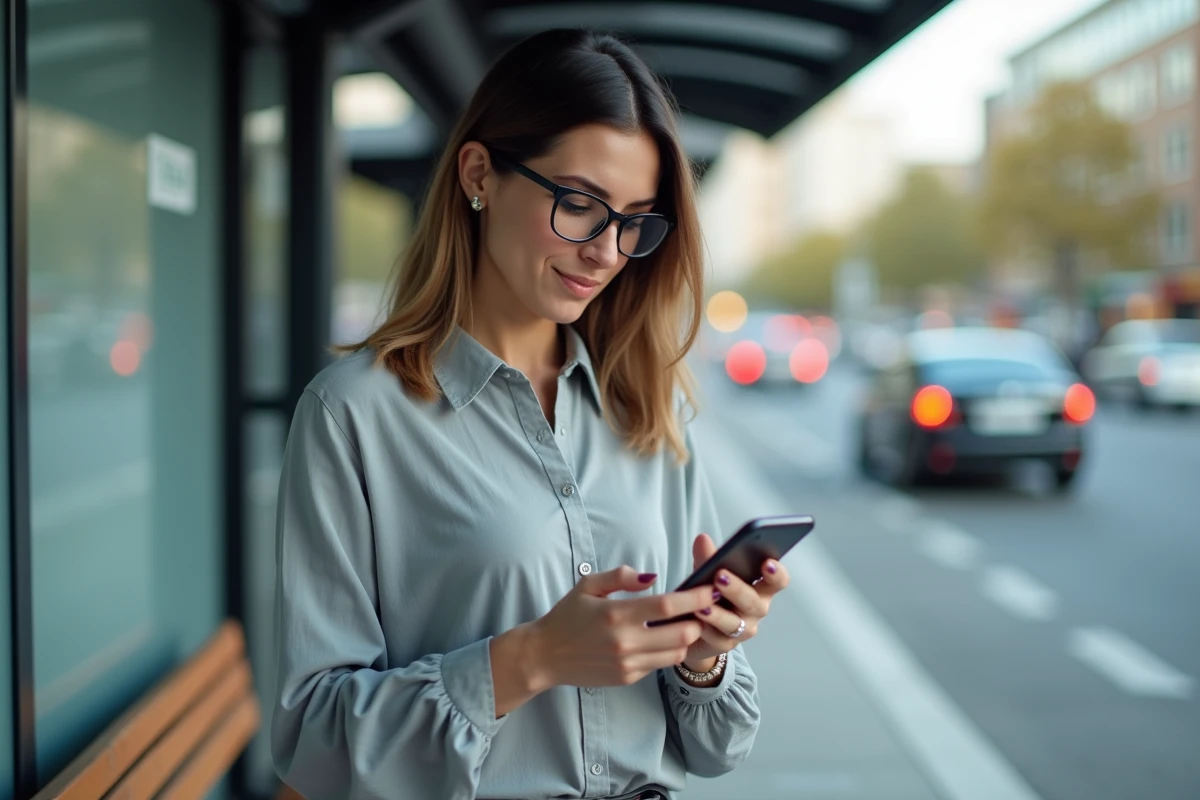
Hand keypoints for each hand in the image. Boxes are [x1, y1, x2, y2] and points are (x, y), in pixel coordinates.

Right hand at [525, 566, 715, 690]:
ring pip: (676, 653)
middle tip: (701, 608)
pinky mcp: (628, 677)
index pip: (668, 606)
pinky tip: (662, 639)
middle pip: (682, 633)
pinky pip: (659, 665)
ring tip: (685, 623)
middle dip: (698, 620)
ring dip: (686, 638)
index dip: (695, 597)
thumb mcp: (588, 586)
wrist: (545, 655)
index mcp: (617, 614)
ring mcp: (628, 663)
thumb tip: (652, 578)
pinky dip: (667, 651)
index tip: (710, 588)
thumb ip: (621, 576)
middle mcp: (626, 641)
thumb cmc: (567, 616)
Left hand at [682, 533, 789, 669]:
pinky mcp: (726, 644)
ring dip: (719, 613)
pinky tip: (695, 622)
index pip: (778, 581)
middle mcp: (756, 609)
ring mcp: (743, 629)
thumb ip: (708, 558)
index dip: (776, 573)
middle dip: (737, 589)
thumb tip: (702, 539)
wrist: (697, 627)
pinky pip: (718, 639)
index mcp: (760, 587)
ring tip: (702, 605)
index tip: (767, 563)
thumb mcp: (708, 572)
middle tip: (720, 576)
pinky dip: (706, 629)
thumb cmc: (710, 593)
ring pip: (735, 623)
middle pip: (754, 601)